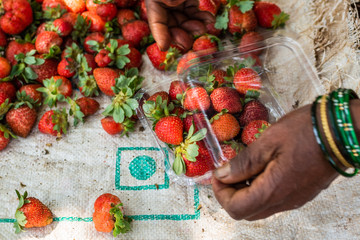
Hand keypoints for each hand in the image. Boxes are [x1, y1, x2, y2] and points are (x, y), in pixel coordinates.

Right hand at [145, 0, 214, 51]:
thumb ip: (165, 8)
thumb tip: (165, 34)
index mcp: (155, 2)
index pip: (156, 24)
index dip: (161, 37)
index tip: (165, 48)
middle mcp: (165, 4)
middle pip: (172, 26)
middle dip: (182, 34)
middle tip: (189, 42)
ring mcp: (179, 3)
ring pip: (186, 22)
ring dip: (195, 28)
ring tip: (202, 28)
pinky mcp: (190, 0)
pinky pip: (196, 13)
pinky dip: (203, 19)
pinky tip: (210, 20)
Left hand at [212, 104, 340, 220]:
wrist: (342, 130)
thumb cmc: (305, 132)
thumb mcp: (268, 142)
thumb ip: (243, 163)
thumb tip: (222, 175)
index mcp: (273, 191)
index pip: (236, 208)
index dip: (220, 193)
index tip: (217, 174)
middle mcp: (284, 202)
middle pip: (246, 212)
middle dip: (230, 194)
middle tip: (227, 172)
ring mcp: (295, 199)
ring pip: (260, 208)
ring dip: (245, 192)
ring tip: (242, 168)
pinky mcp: (301, 193)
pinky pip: (274, 200)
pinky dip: (260, 190)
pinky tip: (260, 169)